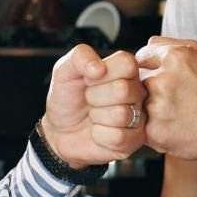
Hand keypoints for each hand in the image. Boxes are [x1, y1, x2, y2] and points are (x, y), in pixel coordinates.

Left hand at [41, 45, 146, 167]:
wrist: (59, 130)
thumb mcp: (65, 71)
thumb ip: (80, 56)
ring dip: (96, 116)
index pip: (127, 63)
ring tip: (93, 115)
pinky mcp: (134, 140)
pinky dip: (99, 135)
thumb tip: (99, 67)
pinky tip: (97, 131)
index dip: (101, 73)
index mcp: (124, 71)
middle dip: (94, 96)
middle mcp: (136, 92)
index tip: (88, 79)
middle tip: (89, 100)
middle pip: (122, 90)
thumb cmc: (67, 99)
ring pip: (121, 114)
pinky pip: (118, 137)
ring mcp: (138, 116)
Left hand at [135, 37, 196, 160]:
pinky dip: (155, 126)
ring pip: (139, 103)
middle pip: (138, 80)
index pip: (142, 57)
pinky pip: (143, 125)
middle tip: (175, 97)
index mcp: (174, 58)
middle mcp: (162, 80)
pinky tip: (174, 126)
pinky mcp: (154, 131)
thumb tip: (146, 45)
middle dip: (150, 87)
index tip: (166, 77)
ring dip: (151, 107)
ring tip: (176, 112)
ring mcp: (157, 107)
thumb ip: (168, 44)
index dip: (152, 67)